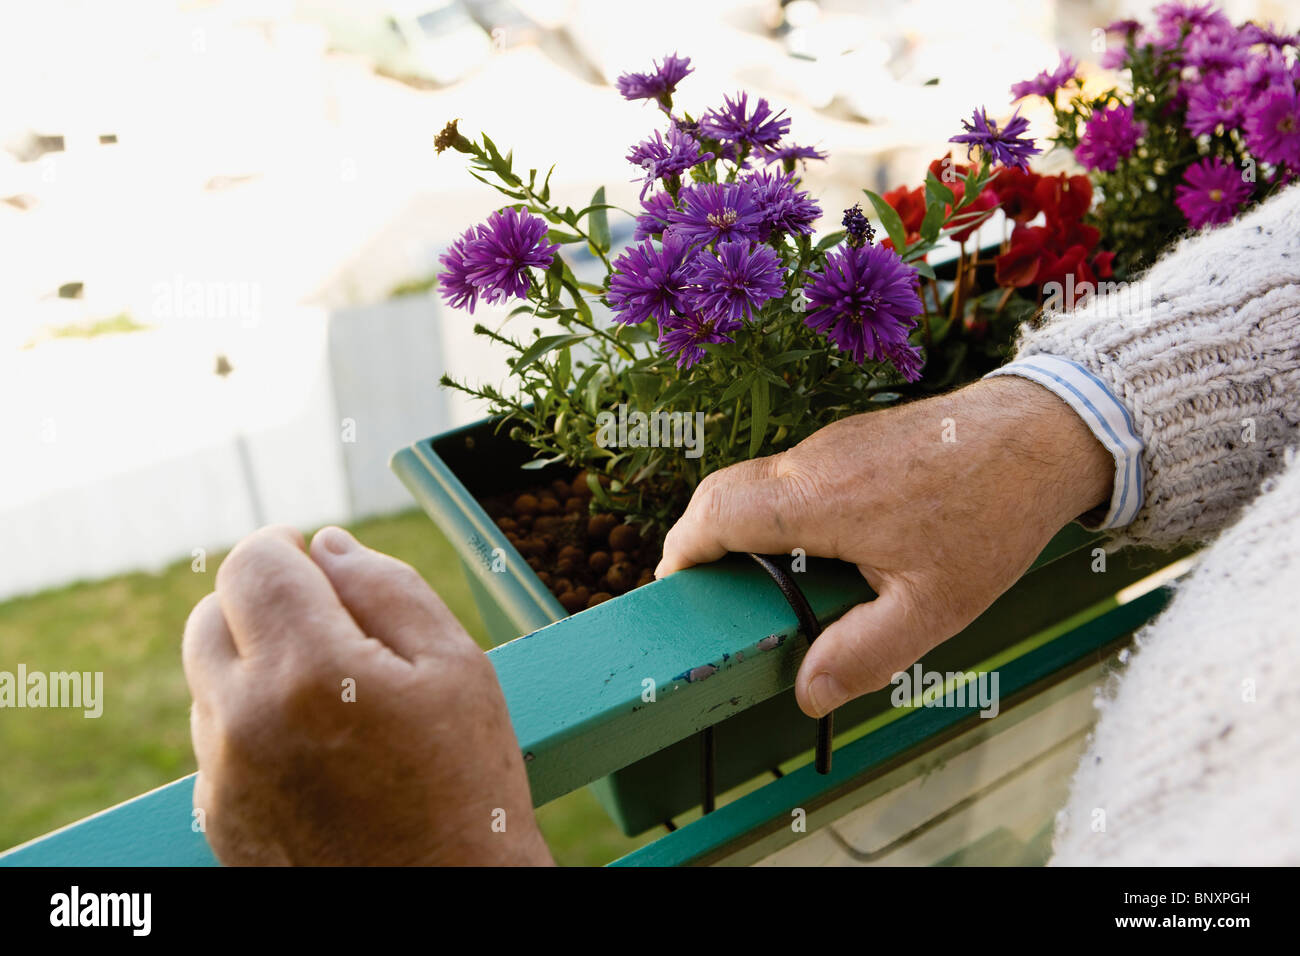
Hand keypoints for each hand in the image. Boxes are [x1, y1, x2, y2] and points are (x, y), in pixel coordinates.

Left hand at [183, 525, 551, 865]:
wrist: (447, 909)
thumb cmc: (467, 786)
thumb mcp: (457, 666)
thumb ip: (387, 588)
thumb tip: (327, 545)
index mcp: (309, 671)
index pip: (251, 564)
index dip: (287, 548)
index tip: (316, 561)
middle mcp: (245, 722)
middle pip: (212, 615)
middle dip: (265, 603)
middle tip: (330, 626)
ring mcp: (223, 778)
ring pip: (210, 679)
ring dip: (257, 665)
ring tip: (336, 700)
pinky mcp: (219, 820)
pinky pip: (216, 741)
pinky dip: (253, 724)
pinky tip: (320, 750)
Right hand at [656, 376, 1113, 717]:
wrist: (1041, 432)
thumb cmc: (990, 515)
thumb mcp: (933, 606)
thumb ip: (864, 654)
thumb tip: (807, 694)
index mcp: (814, 499)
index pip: (713, 513)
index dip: (680, 552)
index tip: (673, 590)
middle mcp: (810, 461)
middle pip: (723, 493)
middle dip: (700, 541)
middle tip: (709, 595)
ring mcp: (832, 442)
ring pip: (759, 481)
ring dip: (743, 526)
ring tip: (765, 585)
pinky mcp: (854, 438)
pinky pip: (794, 474)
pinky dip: (780, 511)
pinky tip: (820, 552)